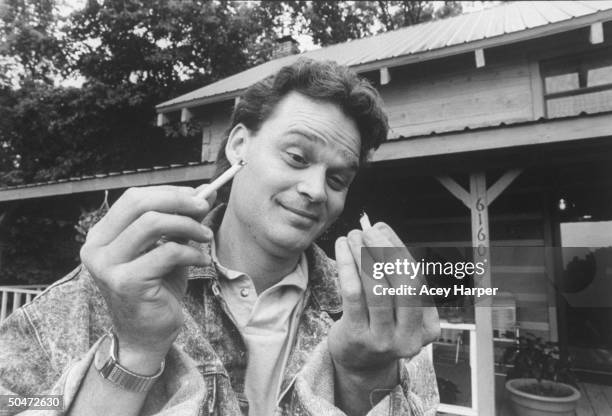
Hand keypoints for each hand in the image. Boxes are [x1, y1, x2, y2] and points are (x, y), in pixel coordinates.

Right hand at [80, 185, 214, 370]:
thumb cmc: (157, 290)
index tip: (198, 195)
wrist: (147, 336)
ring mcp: (107, 266)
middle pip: (139, 204)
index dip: (169, 192)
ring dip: (187, 225)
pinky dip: (191, 252)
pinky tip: (201, 260)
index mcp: (102, 235)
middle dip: (178, 201)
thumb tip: (206, 191)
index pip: (134, 198)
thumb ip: (182, 220)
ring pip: (152, 223)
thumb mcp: (170, 248)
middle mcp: (96, 247)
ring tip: (206, 236)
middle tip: (204, 208)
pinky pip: (167, 252)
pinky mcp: (126, 282)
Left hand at [328, 222, 439, 377]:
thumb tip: (381, 229)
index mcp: (429, 327)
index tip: (383, 228)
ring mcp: (384, 340)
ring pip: (377, 288)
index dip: (399, 249)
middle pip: (405, 285)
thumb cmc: (379, 325)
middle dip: (385, 251)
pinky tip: (342, 250)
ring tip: (352, 237)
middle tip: (368, 230)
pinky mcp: (357, 337)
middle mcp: (410, 337)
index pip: (418, 279)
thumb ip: (395, 272)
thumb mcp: (398, 307)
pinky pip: (353, 294)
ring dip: (363, 256)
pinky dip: (347, 266)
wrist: (359, 365)